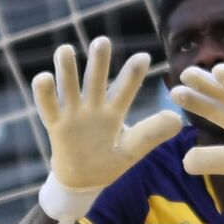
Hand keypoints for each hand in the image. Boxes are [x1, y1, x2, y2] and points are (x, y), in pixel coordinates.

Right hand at [33, 38, 180, 221]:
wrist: (82, 182)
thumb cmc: (108, 163)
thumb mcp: (132, 150)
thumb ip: (151, 134)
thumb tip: (179, 119)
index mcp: (113, 113)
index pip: (124, 91)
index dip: (133, 75)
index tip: (144, 57)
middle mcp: (93, 108)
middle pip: (95, 81)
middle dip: (98, 62)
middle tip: (102, 41)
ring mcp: (73, 115)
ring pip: (70, 88)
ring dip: (67, 70)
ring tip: (65, 49)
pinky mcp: (56, 125)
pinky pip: (49, 107)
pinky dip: (45, 93)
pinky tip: (44, 77)